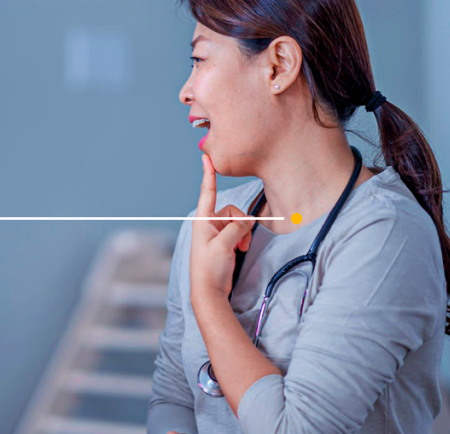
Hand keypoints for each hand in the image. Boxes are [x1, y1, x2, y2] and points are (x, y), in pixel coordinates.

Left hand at [190, 154, 254, 299]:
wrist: (210, 291)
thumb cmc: (210, 268)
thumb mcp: (223, 245)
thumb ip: (236, 228)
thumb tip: (247, 222)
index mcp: (202, 220)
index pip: (208, 192)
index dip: (209, 174)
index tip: (206, 157)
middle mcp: (208, 223)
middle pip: (233, 211)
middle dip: (241, 224)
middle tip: (240, 241)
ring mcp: (217, 232)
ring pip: (239, 222)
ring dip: (243, 234)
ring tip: (239, 248)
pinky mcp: (224, 241)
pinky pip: (240, 232)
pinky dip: (243, 239)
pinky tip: (240, 250)